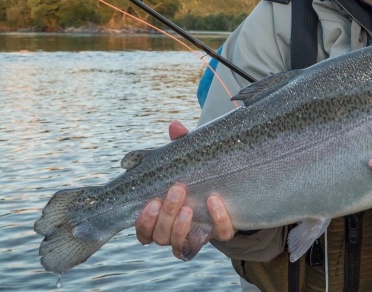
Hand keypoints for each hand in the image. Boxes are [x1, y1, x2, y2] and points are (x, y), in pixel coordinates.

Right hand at [135, 121, 236, 259]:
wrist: (228, 184)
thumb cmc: (197, 173)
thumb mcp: (186, 159)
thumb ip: (180, 144)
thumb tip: (175, 126)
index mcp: (161, 218)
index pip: (144, 232)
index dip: (144, 222)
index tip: (151, 202)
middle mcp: (175, 232)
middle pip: (160, 237)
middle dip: (166, 215)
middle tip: (177, 190)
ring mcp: (197, 235)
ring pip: (180, 245)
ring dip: (181, 226)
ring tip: (188, 207)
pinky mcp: (220, 232)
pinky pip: (219, 235)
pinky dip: (216, 219)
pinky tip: (214, 201)